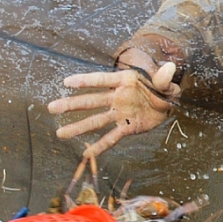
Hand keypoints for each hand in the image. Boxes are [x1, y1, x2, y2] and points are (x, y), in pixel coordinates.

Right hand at [48, 63, 179, 157]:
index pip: (101, 80)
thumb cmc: (162, 88)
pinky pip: (112, 137)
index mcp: (124, 81)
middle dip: (72, 104)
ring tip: (60, 133)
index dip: (85, 81)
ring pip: (96, 120)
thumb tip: (171, 67)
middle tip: (52, 107)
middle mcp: (117, 97)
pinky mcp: (126, 127)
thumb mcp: (166, 81)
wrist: (167, 102)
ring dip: (79, 127)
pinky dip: (101, 146)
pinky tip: (87, 154)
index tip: (67, 83)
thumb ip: (164, 78)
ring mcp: (120, 112)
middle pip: (91, 101)